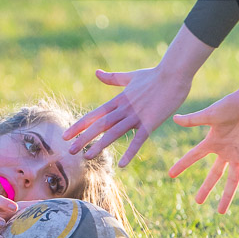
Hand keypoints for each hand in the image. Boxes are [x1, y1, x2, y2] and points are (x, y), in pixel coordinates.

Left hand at [64, 66, 191, 165]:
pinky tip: (122, 164)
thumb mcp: (130, 76)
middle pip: (100, 125)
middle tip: (69, 150)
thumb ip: (112, 78)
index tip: (65, 135)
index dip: (79, 125)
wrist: (173, 73)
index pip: (94, 114)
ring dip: (100, 145)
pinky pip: (139, 139)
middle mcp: (124, 108)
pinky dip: (130, 151)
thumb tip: (96, 72)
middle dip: (84, 138)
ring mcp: (137, 115)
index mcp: (118, 100)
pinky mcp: (151, 122)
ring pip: (115, 132)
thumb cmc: (154, 75)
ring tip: (87, 156)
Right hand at [167, 78, 238, 212]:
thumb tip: (173, 118)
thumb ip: (193, 120)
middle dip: (206, 188)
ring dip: (227, 196)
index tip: (170, 175)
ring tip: (220, 212)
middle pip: (214, 174)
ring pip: (231, 180)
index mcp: (212, 141)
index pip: (193, 156)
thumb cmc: (231, 105)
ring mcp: (238, 155)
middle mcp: (225, 151)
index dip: (182, 165)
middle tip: (197, 202)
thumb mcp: (210, 114)